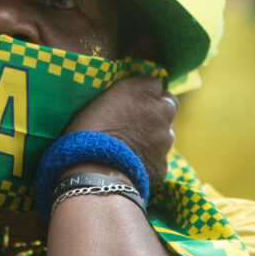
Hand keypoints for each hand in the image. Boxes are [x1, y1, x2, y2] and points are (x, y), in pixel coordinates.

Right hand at [63, 76, 177, 191]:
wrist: (95, 173)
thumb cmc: (85, 134)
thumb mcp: (96, 104)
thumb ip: (120, 98)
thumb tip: (128, 102)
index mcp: (138, 92)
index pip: (152, 83)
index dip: (144, 92)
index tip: (133, 100)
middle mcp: (158, 111)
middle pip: (169, 103)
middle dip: (159, 109)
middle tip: (141, 119)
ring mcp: (165, 139)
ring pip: (167, 132)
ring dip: (156, 134)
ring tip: (133, 144)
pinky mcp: (163, 164)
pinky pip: (160, 157)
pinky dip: (150, 158)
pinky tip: (132, 164)